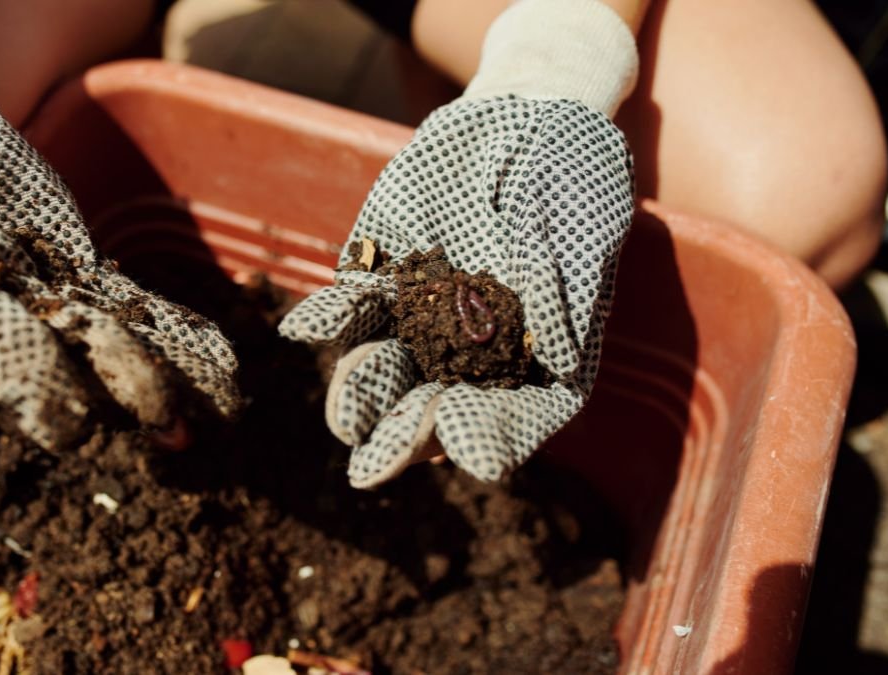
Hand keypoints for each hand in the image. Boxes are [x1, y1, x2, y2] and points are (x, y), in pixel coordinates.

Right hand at [0, 9, 238, 447]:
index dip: (31, 386)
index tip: (70, 412)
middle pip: (68, 369)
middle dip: (119, 402)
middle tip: (173, 433)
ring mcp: (37, 290)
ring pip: (112, 349)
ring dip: (165, 383)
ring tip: (219, 413)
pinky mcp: (72, 259)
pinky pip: (133, 307)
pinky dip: (180, 338)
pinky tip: (224, 369)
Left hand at [279, 94, 632, 486]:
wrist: (524, 117)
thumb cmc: (572, 176)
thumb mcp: (583, 227)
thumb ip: (565, 291)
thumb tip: (559, 358)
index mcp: (535, 359)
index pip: (516, 415)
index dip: (490, 434)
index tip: (465, 448)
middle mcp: (473, 352)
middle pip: (439, 406)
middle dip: (405, 436)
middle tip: (372, 468)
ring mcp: (420, 318)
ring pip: (387, 365)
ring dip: (362, 388)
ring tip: (344, 414)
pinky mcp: (378, 278)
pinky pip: (350, 304)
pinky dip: (329, 316)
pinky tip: (304, 327)